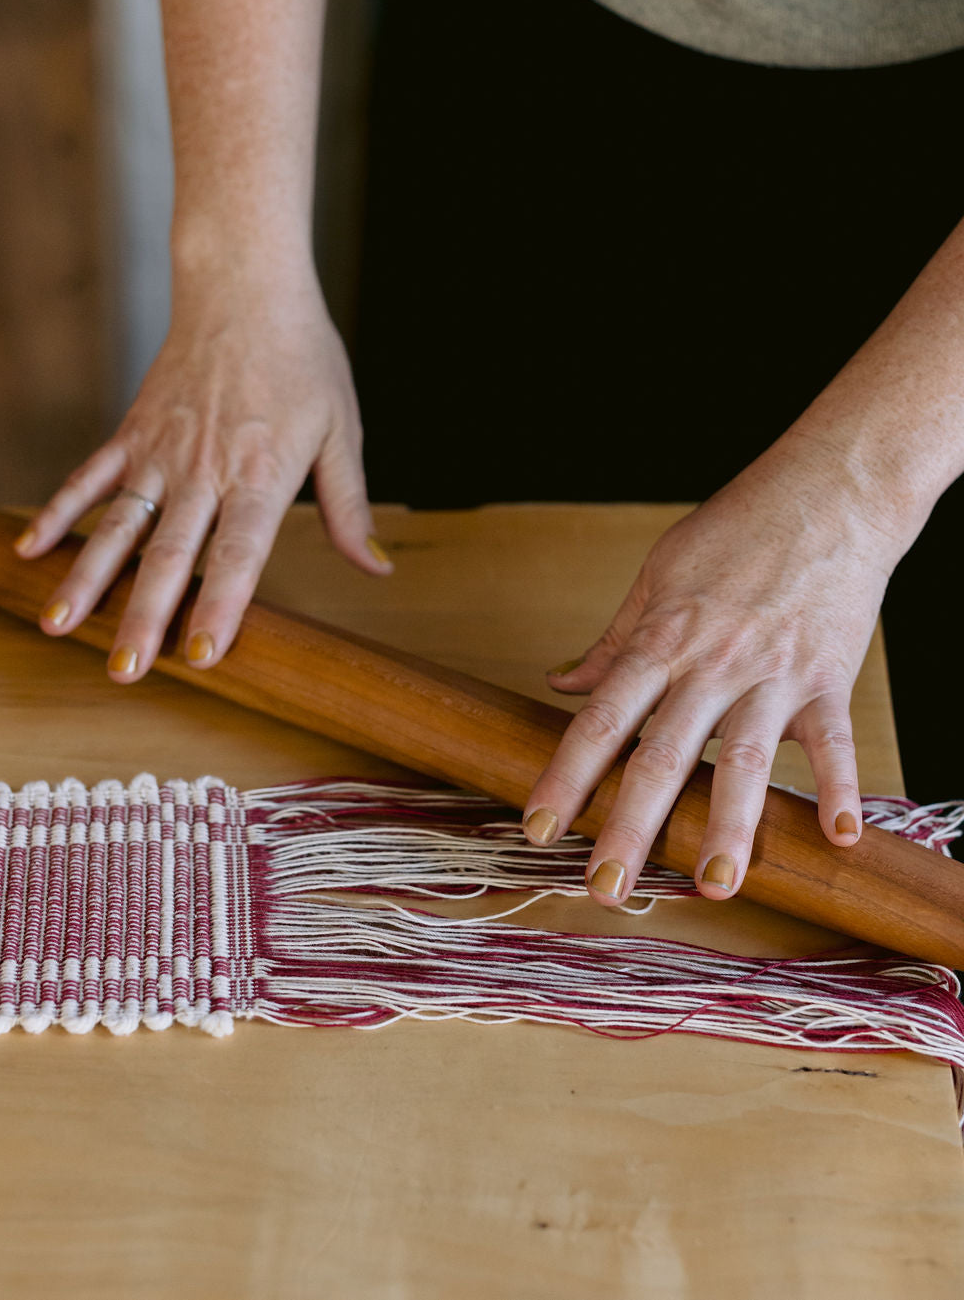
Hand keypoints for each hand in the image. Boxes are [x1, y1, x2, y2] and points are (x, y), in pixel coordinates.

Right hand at [14, 269, 390, 681]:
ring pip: (118, 526)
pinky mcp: (133, 431)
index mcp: (261, 474)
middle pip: (169, 555)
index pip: (238, 553)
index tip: (201, 655)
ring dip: (86, 579)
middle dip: (143, 617)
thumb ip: (349, 506)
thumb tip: (377, 566)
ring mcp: (161, 451)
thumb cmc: (302, 357)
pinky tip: (30, 552)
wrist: (245, 283)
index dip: (219, 606)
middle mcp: (204, 469)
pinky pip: (90, 478)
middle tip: (122, 672)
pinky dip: (58, 513)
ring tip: (58, 626)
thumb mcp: (341, 429)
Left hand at [522, 439, 905, 903]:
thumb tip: (562, 681)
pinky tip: (841, 839)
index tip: (537, 828)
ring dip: (730, 828)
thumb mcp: (659, 573)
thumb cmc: (737, 527)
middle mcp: (712, 663)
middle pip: (662, 756)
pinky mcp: (829, 677)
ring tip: (711, 886)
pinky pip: (835, 744)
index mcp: (662, 638)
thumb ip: (615, 639)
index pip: (601, 719)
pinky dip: (842, 790)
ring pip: (746, 761)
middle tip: (604, 889)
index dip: (565, 777)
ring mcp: (773, 673)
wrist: (829, 491)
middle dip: (630, 827)